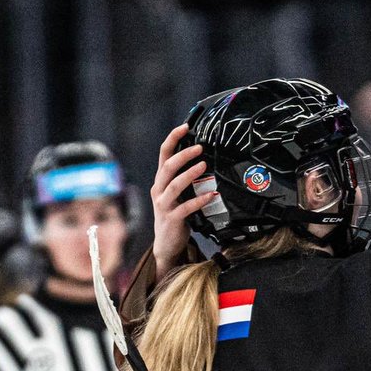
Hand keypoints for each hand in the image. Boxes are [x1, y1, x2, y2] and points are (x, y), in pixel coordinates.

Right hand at [151, 124, 217, 277]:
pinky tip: (211, 194)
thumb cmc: (175, 215)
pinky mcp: (172, 219)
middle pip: (167, 167)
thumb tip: (203, 160)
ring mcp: (163, 205)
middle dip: (183, 155)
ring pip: (174, 185)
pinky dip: (199, 200)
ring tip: (204, 165)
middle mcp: (158, 190)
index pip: (163, 154)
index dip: (173, 139)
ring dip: (190, 174)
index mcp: (160, 181)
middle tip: (199, 147)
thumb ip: (184, 179)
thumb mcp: (177, 194)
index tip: (185, 127)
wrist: (166, 244)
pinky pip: (185, 207)